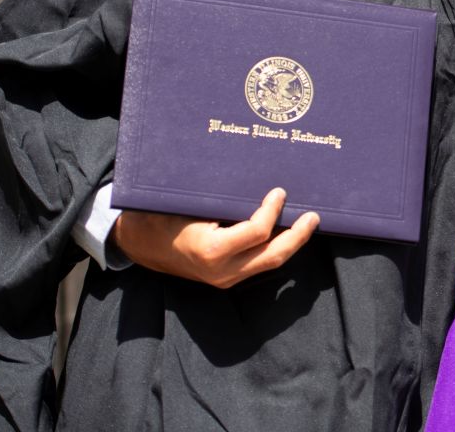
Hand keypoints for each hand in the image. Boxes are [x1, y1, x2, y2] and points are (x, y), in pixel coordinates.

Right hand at [110, 188, 319, 288]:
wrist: (141, 245)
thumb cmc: (162, 216)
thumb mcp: (188, 204)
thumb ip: (219, 198)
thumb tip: (254, 174)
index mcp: (209, 250)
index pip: (256, 233)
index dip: (272, 211)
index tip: (280, 192)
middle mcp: (221, 270)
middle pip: (273, 256)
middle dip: (298, 236)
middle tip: (313, 216)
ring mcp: (226, 278)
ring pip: (270, 264)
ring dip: (292, 243)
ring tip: (308, 224)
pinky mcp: (228, 279)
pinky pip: (260, 264)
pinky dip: (277, 248)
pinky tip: (288, 233)